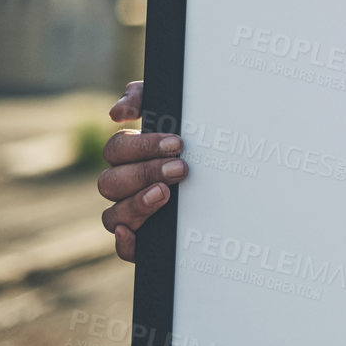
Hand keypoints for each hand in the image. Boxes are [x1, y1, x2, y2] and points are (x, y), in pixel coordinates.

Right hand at [98, 80, 186, 261]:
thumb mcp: (181, 110)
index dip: (142, 147)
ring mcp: (133, 213)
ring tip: (165, 193)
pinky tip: (133, 232)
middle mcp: (126, 185)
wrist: (234, 169)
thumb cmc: (201, 137)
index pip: (117, 149)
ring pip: (112, 214)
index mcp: (131, 154)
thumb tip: (117, 111)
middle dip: (145, 172)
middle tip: (181, 168)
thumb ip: (146, 97)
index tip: (177, 143)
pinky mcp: (146, 239)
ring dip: (136, 204)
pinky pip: (124, 248)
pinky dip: (124, 242)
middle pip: (110, 181)